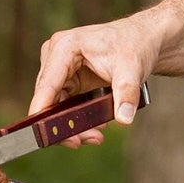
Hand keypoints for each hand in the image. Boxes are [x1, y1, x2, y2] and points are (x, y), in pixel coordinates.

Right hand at [29, 14, 161, 147]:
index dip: (42, 110)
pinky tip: (95, 128)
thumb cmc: (134, 46)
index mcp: (65, 47)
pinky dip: (77, 120)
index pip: (47, 84)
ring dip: (72, 126)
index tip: (41, 133)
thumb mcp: (131, 69)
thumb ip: (126, 94)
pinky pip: (64, 107)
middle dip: (63, 124)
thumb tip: (124, 119)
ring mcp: (59, 69)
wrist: (142, 40)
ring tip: (96, 137)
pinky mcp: (66, 80)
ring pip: (55, 107)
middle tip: (82, 142)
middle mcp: (55, 57)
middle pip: (48, 100)